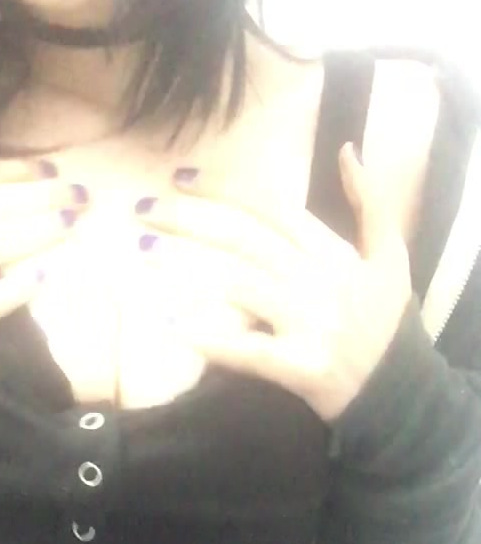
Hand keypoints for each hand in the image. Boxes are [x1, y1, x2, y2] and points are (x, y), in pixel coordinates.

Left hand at [134, 143, 413, 421]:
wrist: (399, 394)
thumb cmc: (386, 325)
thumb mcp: (390, 257)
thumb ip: (370, 203)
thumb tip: (346, 150)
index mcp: (334, 254)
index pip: (273, 209)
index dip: (226, 189)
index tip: (182, 178)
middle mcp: (321, 283)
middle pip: (248, 239)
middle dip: (192, 219)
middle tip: (145, 208)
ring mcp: (311, 326)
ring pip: (243, 285)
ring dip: (190, 266)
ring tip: (146, 251)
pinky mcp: (301, 368)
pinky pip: (249, 350)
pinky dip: (211, 339)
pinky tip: (172, 326)